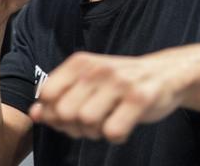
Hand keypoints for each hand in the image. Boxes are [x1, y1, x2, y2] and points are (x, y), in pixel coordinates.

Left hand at [29, 51, 188, 142]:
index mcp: (79, 63)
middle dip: (73, 126)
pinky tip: (123, 125)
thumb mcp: (86, 83)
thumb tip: (34, 114)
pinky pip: (113, 131)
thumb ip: (59, 98)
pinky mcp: (140, 98)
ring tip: (106, 122)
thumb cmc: (118, 82)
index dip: (53, 113)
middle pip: (65, 112)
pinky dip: (116, 136)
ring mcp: (119, 82)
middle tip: (90, 123)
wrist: (164, 73)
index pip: (47, 94)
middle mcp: (96, 69)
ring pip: (87, 121)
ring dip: (94, 132)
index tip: (69, 115)